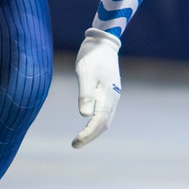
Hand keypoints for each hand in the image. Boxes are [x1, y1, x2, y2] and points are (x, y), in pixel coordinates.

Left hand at [72, 29, 121, 147]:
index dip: (88, 134)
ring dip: (94, 131)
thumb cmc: (92, 56)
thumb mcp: (85, 73)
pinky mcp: (110, 93)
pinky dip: (97, 123)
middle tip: (75, 145)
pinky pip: (106, 113)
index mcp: (107, 95)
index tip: (76, 142)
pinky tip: (88, 123)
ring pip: (106, 120)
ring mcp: (113, 96)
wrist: (103, 43)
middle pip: (104, 124)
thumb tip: (84, 115)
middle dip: (90, 136)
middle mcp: (113, 98)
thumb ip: (85, 94)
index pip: (99, 121)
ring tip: (80, 139)